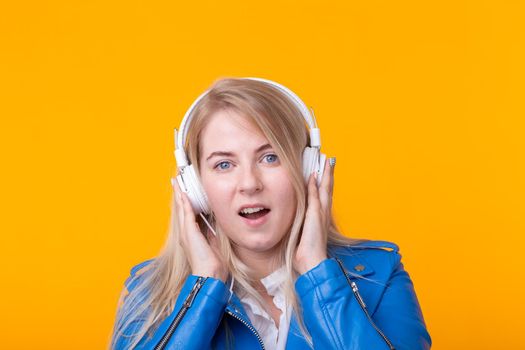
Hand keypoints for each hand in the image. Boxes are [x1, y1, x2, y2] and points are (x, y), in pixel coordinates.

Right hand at [174, 184, 227, 281]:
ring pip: (181, 209)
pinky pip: (186, 213)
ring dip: (179, 195)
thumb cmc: (213, 263)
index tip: (185, 191)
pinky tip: (183, 193)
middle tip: (176, 182)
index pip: (188, 214)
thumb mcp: (214, 244)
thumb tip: (214, 226)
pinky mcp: (189, 232)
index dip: (185, 202)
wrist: (210, 274)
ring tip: (177, 183)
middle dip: (179, 195)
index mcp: (192, 236)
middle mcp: (186, 233)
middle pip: (181, 209)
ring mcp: (186, 232)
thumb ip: (212, 234)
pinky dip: (184, 202)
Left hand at [294, 157, 334, 274]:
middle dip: (329, 174)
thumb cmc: (305, 254)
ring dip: (326, 174)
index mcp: (320, 218)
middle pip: (328, 189)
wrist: (312, 263)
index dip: (324, 183)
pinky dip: (316, 186)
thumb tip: (292, 224)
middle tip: (330, 160)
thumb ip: (299, 227)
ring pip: (326, 189)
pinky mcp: (316, 216)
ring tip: (328, 161)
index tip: (323, 172)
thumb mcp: (301, 236)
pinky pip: (316, 197)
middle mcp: (323, 214)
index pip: (323, 196)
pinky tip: (314, 175)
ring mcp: (321, 214)